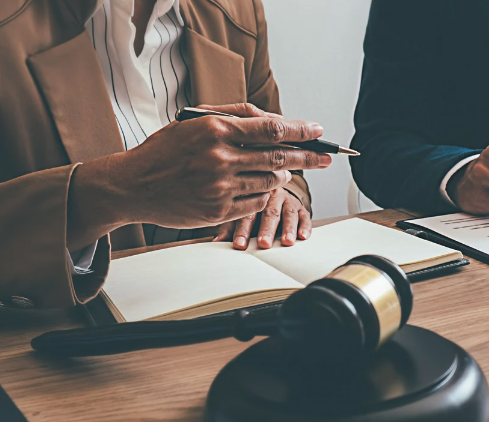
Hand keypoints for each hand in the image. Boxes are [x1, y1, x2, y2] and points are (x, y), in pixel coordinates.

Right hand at [67, 103, 330, 250]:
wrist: (133, 185)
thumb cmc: (165, 150)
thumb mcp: (194, 121)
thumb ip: (233, 115)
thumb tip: (274, 120)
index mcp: (215, 130)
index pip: (271, 129)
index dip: (300, 130)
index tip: (318, 131)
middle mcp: (220, 158)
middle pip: (279, 157)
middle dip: (308, 156)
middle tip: (326, 157)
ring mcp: (220, 188)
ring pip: (270, 181)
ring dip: (281, 175)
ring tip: (281, 169)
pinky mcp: (218, 211)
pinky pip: (256, 202)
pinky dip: (263, 193)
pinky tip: (258, 186)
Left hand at [213, 188, 310, 248]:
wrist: (275, 191)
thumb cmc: (253, 207)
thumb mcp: (239, 213)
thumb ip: (229, 227)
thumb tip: (215, 243)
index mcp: (252, 196)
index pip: (247, 214)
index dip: (243, 230)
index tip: (239, 245)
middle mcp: (271, 195)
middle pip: (269, 213)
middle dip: (267, 229)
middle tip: (264, 243)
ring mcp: (287, 200)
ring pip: (288, 213)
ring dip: (288, 228)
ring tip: (287, 242)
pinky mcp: (301, 207)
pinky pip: (305, 216)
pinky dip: (305, 226)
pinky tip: (303, 236)